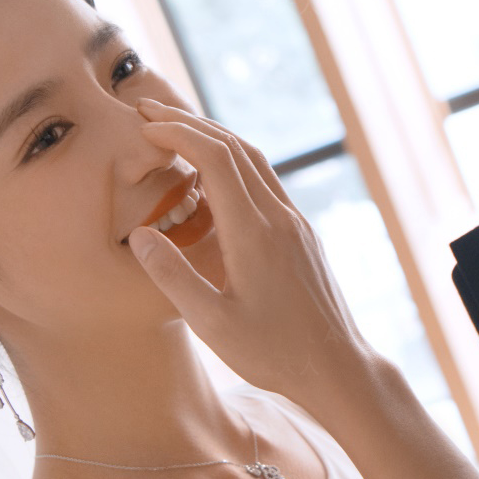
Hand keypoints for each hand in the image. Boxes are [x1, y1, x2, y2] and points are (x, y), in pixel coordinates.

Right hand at [125, 100, 376, 412]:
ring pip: (255, 161)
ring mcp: (295, 223)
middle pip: (236, 147)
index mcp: (254, 232)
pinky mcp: (303, 235)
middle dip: (191, 123)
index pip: (216, 159)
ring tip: (177, 130)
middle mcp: (279, 217)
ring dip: (216, 138)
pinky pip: (267, 182)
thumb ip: (174, 277)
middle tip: (149, 110)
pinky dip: (235, 163)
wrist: (338, 367)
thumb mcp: (212, 324)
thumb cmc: (274, 353)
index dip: (178, 134)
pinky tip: (214, 177)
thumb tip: (140, 235)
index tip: (144, 125)